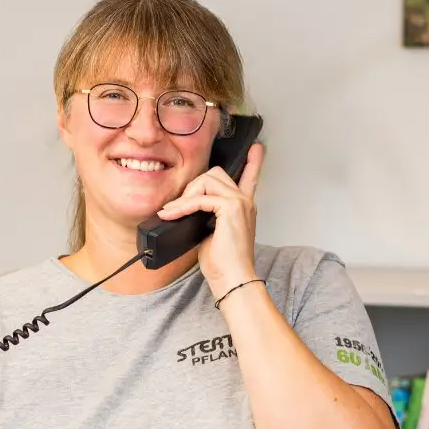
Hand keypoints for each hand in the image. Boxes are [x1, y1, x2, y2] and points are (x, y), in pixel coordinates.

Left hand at [156, 142, 264, 299]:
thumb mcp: (211, 235)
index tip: (256, 149)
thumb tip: (186, 211)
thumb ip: (206, 217)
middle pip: (215, 173)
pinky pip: (200, 198)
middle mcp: (245, 201)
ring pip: (207, 180)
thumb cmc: (223, 264)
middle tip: (180, 207)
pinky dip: (183, 206)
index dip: (252, 162)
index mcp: (243, 207)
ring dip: (186, 195)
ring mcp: (240, 203)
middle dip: (193, 186)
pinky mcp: (231, 209)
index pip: (250, 177)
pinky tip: (172, 215)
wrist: (232, 279)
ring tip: (174, 213)